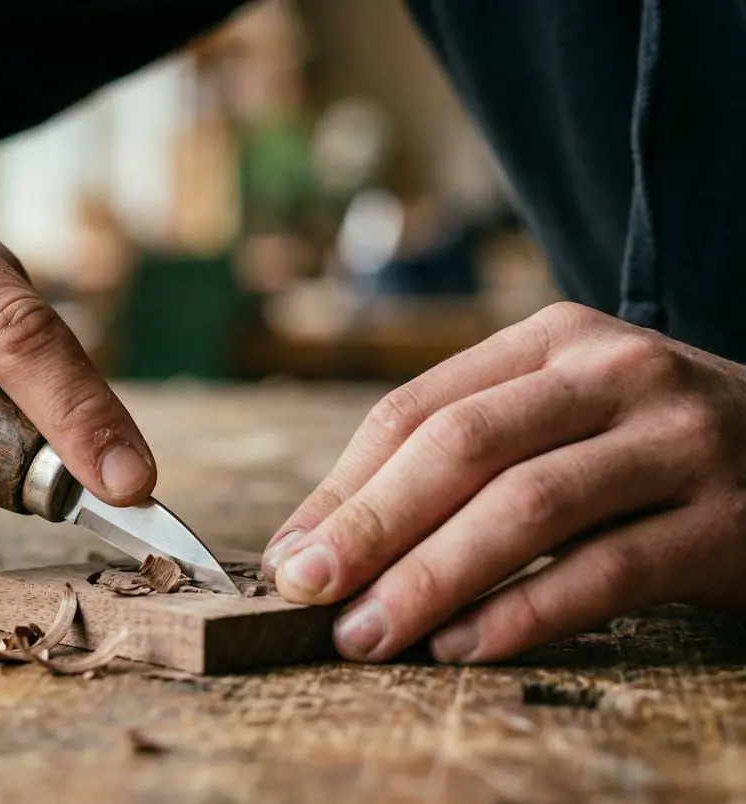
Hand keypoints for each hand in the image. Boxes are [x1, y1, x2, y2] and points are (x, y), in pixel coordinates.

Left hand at [262, 302, 745, 662]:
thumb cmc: (650, 445)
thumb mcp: (561, 414)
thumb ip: (460, 455)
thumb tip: (324, 539)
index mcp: (553, 340)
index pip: (418, 409)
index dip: (343, 487)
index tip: (291, 554)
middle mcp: (614, 374)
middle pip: (462, 447)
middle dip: (370, 526)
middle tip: (308, 591)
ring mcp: (677, 443)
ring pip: (526, 508)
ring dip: (431, 578)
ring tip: (368, 633)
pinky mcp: (726, 522)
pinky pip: (605, 573)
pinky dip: (524, 614)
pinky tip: (463, 646)